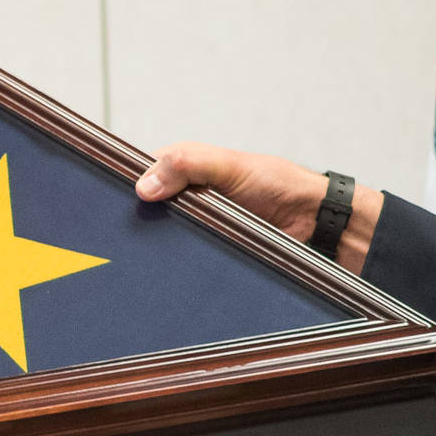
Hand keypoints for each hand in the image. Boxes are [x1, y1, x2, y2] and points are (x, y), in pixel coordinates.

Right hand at [135, 142, 381, 271]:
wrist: (314, 223)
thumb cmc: (280, 185)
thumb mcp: (231, 166)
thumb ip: (189, 164)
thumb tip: (145, 185)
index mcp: (188, 168)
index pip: (145, 174)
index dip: (132, 186)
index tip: (121, 201)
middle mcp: (188, 197)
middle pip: (149, 211)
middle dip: (141, 222)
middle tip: (134, 234)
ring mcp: (197, 226)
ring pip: (162, 239)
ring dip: (159, 247)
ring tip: (154, 254)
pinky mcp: (208, 251)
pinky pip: (184, 261)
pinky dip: (177, 265)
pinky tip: (172, 270)